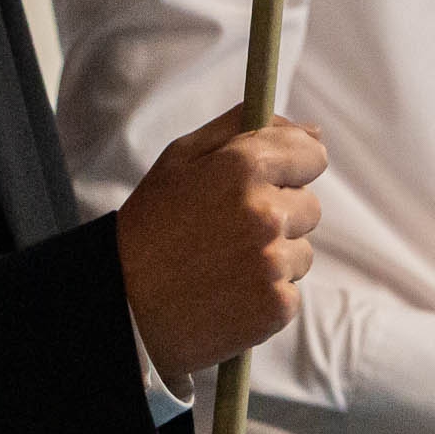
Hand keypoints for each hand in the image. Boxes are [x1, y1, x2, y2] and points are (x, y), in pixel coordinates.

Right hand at [115, 104, 325, 383]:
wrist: (122, 305)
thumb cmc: (152, 224)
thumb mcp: (181, 158)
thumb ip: (243, 128)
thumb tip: (313, 131)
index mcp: (244, 166)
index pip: (312, 154)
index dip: (293, 167)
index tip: (276, 180)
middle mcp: (266, 212)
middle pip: (309, 206)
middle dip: (280, 214)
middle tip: (230, 231)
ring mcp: (273, 262)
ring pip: (301, 251)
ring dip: (274, 257)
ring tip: (224, 265)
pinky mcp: (276, 306)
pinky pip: (290, 291)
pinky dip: (265, 295)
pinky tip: (228, 294)